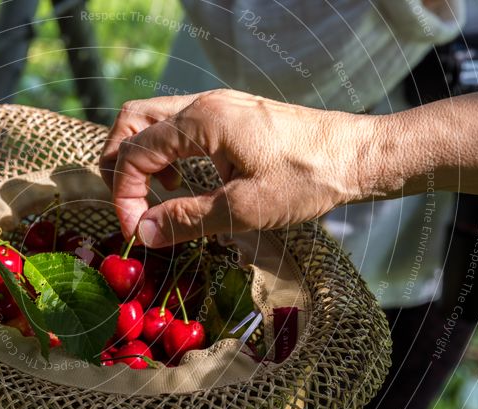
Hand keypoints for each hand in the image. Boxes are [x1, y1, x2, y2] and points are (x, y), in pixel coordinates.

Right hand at [99, 89, 378, 246]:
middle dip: (119, 165)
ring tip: (158, 197)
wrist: (358, 157)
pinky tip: (184, 184)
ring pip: (153, 121)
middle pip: (132, 121)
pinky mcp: (230, 116)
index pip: (135, 153)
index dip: (124, 195)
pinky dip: (166, 154)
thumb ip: (187, 219)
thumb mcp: (244, 209)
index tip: (134, 231)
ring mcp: (217, 106)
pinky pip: (178, 127)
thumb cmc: (308, 179)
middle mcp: (203, 104)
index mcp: (202, 122)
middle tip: (129, 205)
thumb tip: (143, 234)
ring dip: (142, 158)